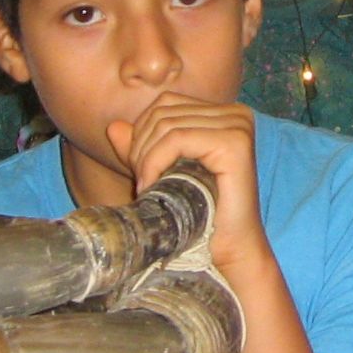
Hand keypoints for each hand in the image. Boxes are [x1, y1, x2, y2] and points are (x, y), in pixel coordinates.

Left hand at [106, 93, 266, 277]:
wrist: (228, 250)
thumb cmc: (200, 214)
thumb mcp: (163, 174)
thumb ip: (141, 148)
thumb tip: (113, 126)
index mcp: (224, 113)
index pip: (166, 103)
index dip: (142, 134)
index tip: (140, 172)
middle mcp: (237, 113)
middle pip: (164, 112)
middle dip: (141, 148)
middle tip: (142, 183)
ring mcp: (239, 125)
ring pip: (167, 125)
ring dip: (146, 158)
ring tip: (148, 188)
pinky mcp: (235, 143)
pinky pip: (178, 139)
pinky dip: (155, 162)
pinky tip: (153, 187)